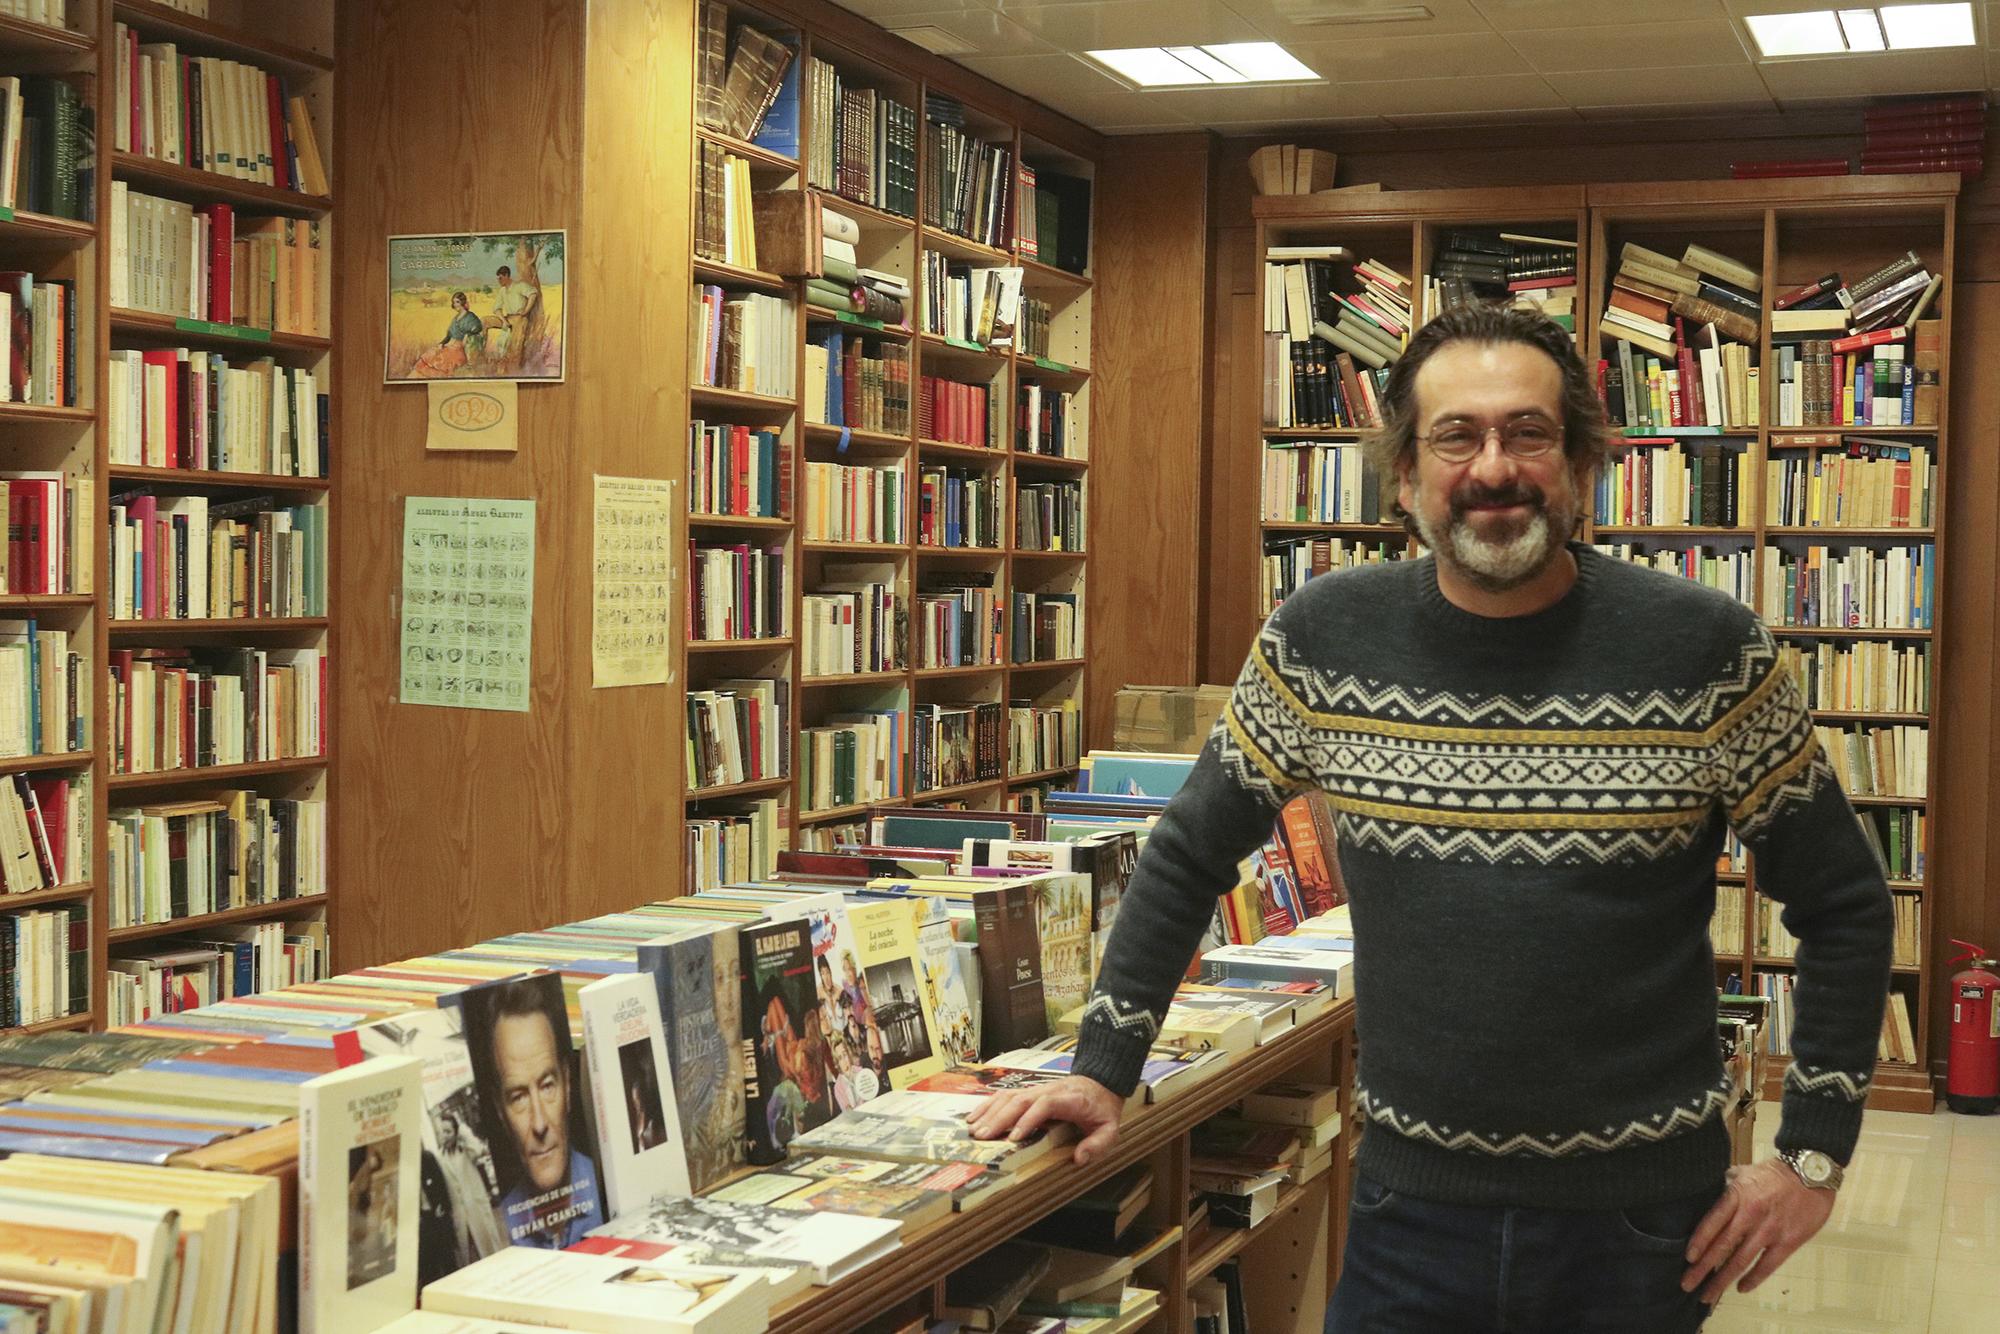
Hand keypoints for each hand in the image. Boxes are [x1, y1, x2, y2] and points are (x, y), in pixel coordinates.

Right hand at [964, 1074, 1123, 1165]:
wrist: (1100, 1082)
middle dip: (999, 1119)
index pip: (1044, 1105)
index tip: (1014, 1138)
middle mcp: (1048, 1091)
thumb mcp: (1109, 1128)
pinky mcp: (1029, 1092)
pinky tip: (974, 1117)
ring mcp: (1036, 1090)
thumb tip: (1079, 1158)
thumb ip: (1098, 1144)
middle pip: (1019, 1100)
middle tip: (983, 1138)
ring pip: (1008, 1096)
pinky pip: (1005, 1096)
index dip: (1028, 1120)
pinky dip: (988, 1105)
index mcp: (1067, 1099)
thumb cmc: (1101, 1108)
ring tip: (974, 1130)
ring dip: (989, 1112)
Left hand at [1682, 1158, 1837, 1303]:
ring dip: (1722, 1280)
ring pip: (1741, 1260)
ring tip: (1708, 1295)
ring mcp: (1769, 1231)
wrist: (1810, 1174)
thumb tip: (1706, 1197)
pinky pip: (1767, 1265)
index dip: (1699, 1242)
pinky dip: (1753, 1278)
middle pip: (1722, 1246)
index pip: (1712, 1222)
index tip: (1687, 1259)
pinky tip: (1741, 1288)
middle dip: (1702, 1268)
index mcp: (1736, 1196)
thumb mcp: (1742, 1172)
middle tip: (1687, 1284)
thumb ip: (1724, 1187)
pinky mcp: (1788, 1242)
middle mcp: (1750, 1215)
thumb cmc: (1773, 1174)